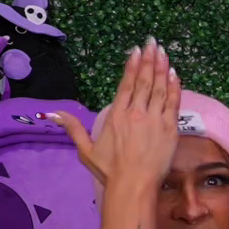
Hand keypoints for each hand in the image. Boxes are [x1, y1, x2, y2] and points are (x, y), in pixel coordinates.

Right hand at [52, 36, 181, 193]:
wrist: (133, 186)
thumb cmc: (110, 171)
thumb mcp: (86, 150)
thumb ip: (73, 128)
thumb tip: (53, 114)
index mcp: (116, 116)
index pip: (126, 85)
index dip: (132, 66)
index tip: (136, 51)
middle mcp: (136, 114)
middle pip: (143, 81)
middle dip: (149, 60)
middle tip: (153, 42)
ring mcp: (154, 121)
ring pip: (159, 89)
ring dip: (162, 68)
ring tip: (164, 52)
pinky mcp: (170, 130)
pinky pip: (173, 104)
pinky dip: (174, 87)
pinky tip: (175, 74)